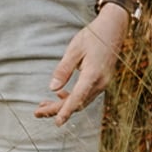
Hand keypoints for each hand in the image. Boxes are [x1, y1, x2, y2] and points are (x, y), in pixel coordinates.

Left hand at [35, 6, 128, 124]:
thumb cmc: (93, 36)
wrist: (114, 29)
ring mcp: (102, 83)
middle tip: (37, 113)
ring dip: (63, 105)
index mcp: (93, 74)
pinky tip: (59, 94)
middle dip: (57, 109)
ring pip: (81, 100)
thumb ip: (63, 70)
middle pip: (77, 103)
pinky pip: (85, 94)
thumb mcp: (74, 50)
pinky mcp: (101, 81)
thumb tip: (52, 89)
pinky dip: (72, 97)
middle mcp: (100, 82)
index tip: (57, 122)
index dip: (66, 111)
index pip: (78, 98)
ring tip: (42, 106)